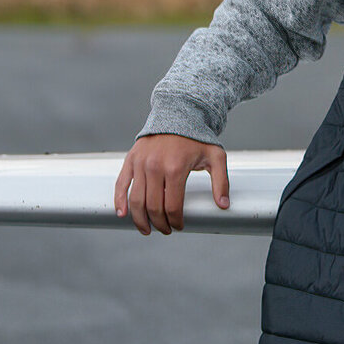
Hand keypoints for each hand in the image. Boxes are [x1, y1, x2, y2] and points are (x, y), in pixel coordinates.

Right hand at [113, 133, 228, 235]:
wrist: (178, 112)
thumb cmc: (197, 137)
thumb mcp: (215, 157)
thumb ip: (221, 182)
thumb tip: (223, 205)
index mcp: (175, 168)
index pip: (173, 206)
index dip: (176, 221)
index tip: (179, 226)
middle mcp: (155, 166)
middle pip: (153, 207)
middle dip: (160, 224)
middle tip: (165, 230)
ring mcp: (141, 163)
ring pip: (136, 200)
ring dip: (140, 219)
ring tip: (147, 229)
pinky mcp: (131, 159)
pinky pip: (121, 184)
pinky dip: (119, 201)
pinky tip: (122, 214)